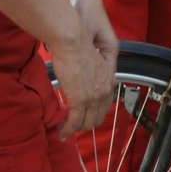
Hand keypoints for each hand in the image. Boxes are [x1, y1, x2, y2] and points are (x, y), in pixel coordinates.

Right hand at [48, 14, 115, 137]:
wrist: (72, 38)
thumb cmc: (79, 40)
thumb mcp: (91, 53)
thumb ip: (91, 65)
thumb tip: (82, 69)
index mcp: (109, 77)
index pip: (106, 101)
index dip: (96, 110)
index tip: (86, 113)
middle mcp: (105, 89)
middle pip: (98, 115)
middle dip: (87, 123)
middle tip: (74, 124)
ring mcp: (93, 96)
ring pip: (87, 122)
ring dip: (77, 129)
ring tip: (65, 130)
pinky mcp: (80, 99)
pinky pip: (74, 121)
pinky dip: (68, 130)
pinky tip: (61, 132)